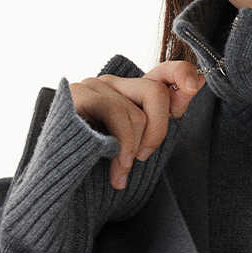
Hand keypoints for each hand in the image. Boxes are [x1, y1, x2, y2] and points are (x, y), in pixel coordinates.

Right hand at [69, 62, 202, 194]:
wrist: (55, 181)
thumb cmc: (96, 164)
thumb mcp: (136, 143)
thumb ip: (161, 116)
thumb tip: (196, 83)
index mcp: (126, 91)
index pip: (163, 71)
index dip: (181, 75)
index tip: (193, 88)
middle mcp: (110, 82)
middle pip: (155, 92)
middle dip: (158, 130)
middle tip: (144, 156)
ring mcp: (92, 86)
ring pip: (136, 112)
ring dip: (134, 149)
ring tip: (122, 172)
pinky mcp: (78, 96)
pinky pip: (118, 116)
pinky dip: (123, 148)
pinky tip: (117, 169)